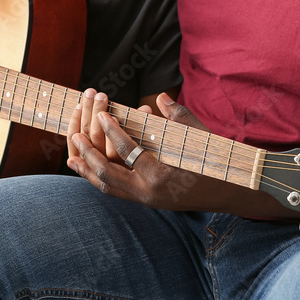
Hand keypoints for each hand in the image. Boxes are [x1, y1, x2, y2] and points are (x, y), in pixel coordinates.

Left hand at [66, 92, 216, 210]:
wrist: (227, 191)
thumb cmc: (214, 159)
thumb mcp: (198, 135)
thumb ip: (177, 115)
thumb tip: (159, 97)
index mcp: (161, 176)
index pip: (128, 152)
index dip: (112, 131)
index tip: (101, 114)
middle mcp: (148, 193)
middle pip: (108, 174)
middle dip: (89, 153)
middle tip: (76, 135)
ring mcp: (145, 200)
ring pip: (107, 187)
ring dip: (88, 169)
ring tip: (72, 154)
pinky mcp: (145, 201)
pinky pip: (115, 190)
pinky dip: (99, 178)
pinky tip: (88, 167)